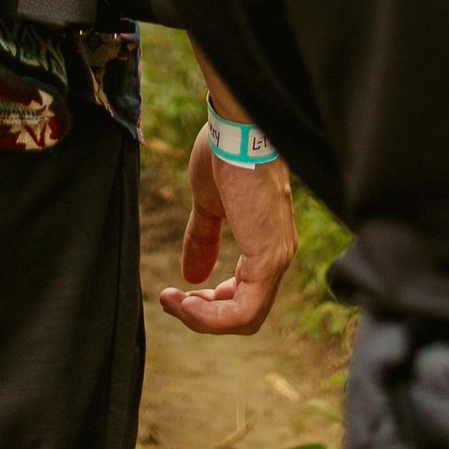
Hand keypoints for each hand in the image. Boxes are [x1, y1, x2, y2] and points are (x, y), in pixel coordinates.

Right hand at [160, 123, 298, 336]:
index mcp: (265, 242)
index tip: (180, 294)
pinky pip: (243, 312)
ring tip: (175, 303)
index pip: (245, 294)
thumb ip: (202, 239)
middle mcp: (277, 255)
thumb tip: (190, 276)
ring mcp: (276, 260)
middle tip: (172, 301)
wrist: (237, 129)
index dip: (212, 303)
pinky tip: (187, 303)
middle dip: (204, 314)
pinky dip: (213, 317)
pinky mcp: (268, 260)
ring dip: (204, 319)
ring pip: (245, 319)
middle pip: (245, 313)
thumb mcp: (208, 204)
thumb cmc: (225, 154)